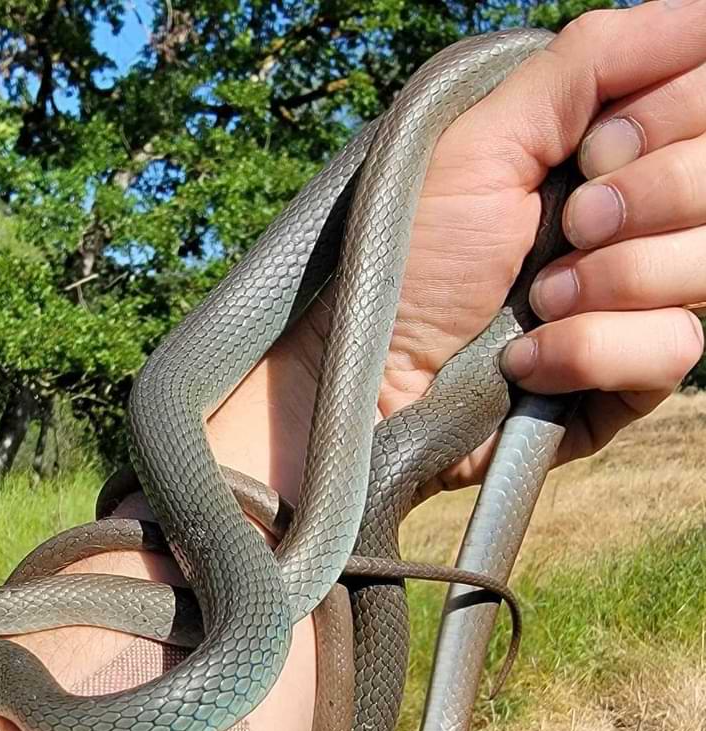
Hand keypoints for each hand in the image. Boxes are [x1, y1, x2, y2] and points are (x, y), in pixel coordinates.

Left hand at [213, 0, 705, 505]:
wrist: (374, 373)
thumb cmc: (411, 256)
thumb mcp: (482, 142)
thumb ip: (586, 66)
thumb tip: (697, 12)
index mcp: (610, 149)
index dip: (667, 118)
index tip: (592, 148)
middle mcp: (637, 218)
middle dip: (639, 199)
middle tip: (568, 223)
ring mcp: (639, 299)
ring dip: (606, 279)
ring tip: (534, 299)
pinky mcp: (630, 376)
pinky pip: (672, 347)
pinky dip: (588, 350)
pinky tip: (528, 361)